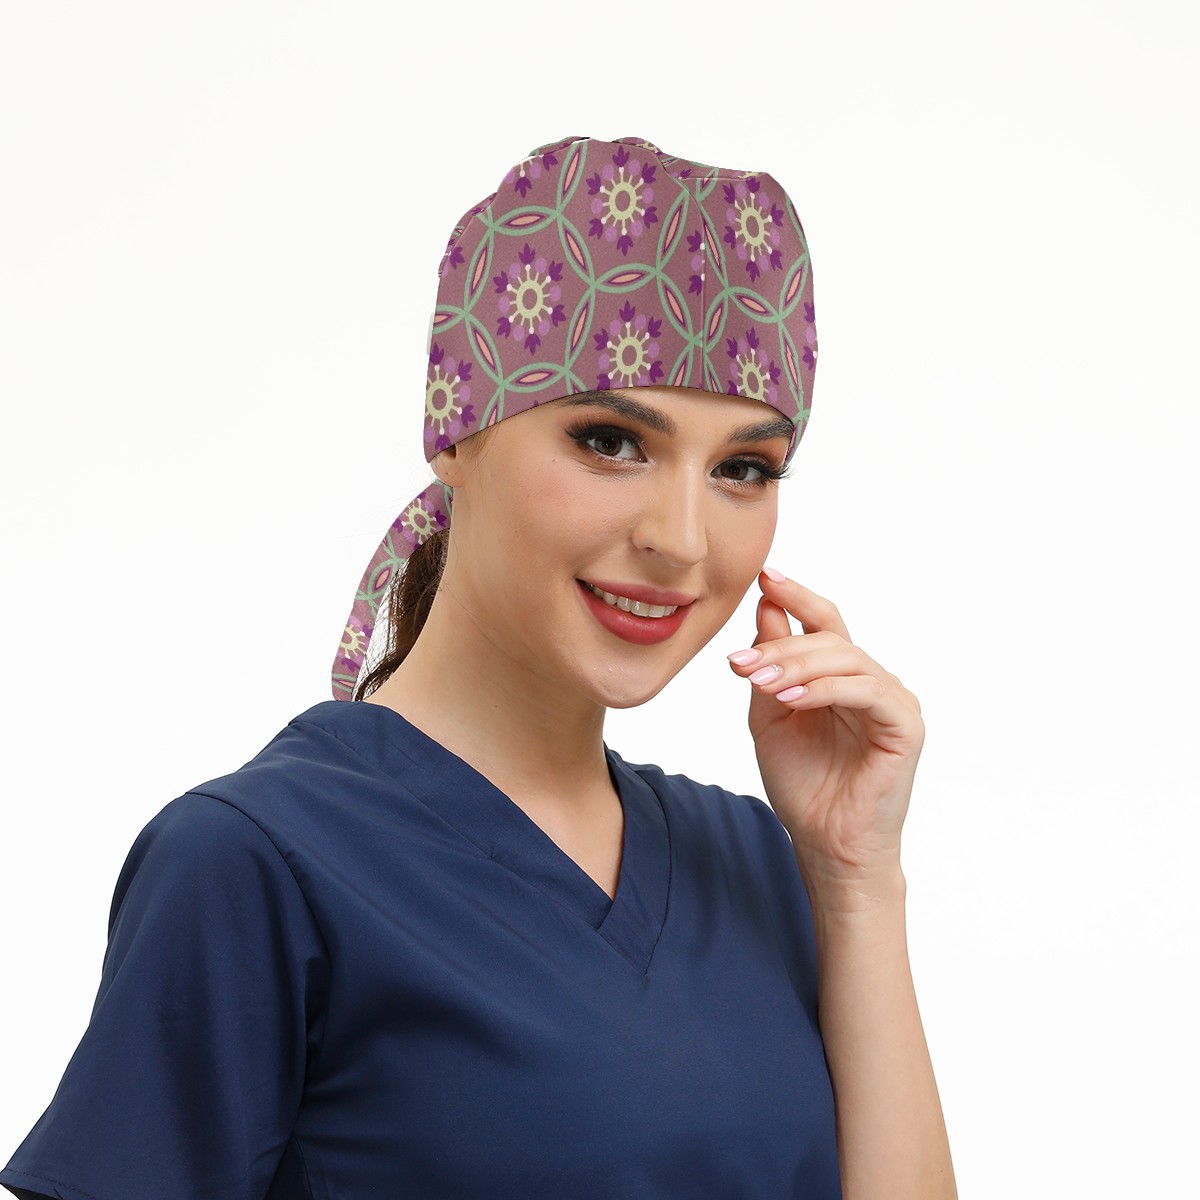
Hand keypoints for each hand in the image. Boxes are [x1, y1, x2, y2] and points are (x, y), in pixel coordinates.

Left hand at [726, 568, 924, 895]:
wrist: (826, 844)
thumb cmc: (803, 785)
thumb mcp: (771, 715)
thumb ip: (770, 665)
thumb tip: (765, 607)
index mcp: (841, 677)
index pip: (823, 621)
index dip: (796, 594)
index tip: (764, 575)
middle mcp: (871, 681)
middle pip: (829, 638)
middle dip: (781, 644)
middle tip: (740, 662)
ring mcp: (892, 701)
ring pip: (845, 659)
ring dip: (797, 665)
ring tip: (759, 681)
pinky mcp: (905, 725)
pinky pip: (865, 691)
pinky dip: (824, 690)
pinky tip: (791, 699)